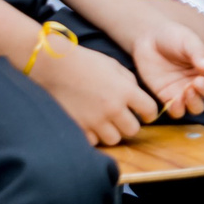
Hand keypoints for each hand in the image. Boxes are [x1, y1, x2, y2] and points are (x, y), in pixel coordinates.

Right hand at [38, 41, 158, 145]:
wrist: (53, 65)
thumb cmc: (84, 62)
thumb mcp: (113, 65)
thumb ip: (129, 82)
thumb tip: (138, 98)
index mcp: (125, 90)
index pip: (150, 110)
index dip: (149, 113)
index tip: (145, 114)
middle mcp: (113, 108)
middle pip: (133, 130)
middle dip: (129, 124)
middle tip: (122, 117)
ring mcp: (95, 120)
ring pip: (114, 139)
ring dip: (112, 132)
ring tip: (105, 121)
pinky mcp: (79, 128)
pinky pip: (94, 141)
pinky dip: (93, 135)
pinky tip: (90, 124)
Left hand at [131, 20, 203, 119]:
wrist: (148, 39)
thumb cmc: (172, 36)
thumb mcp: (187, 39)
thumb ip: (198, 52)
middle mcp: (201, 80)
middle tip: (196, 82)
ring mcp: (185, 91)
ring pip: (197, 107)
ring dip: (195, 102)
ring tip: (187, 90)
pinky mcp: (169, 97)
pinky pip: (177, 111)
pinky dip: (178, 109)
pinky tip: (174, 100)